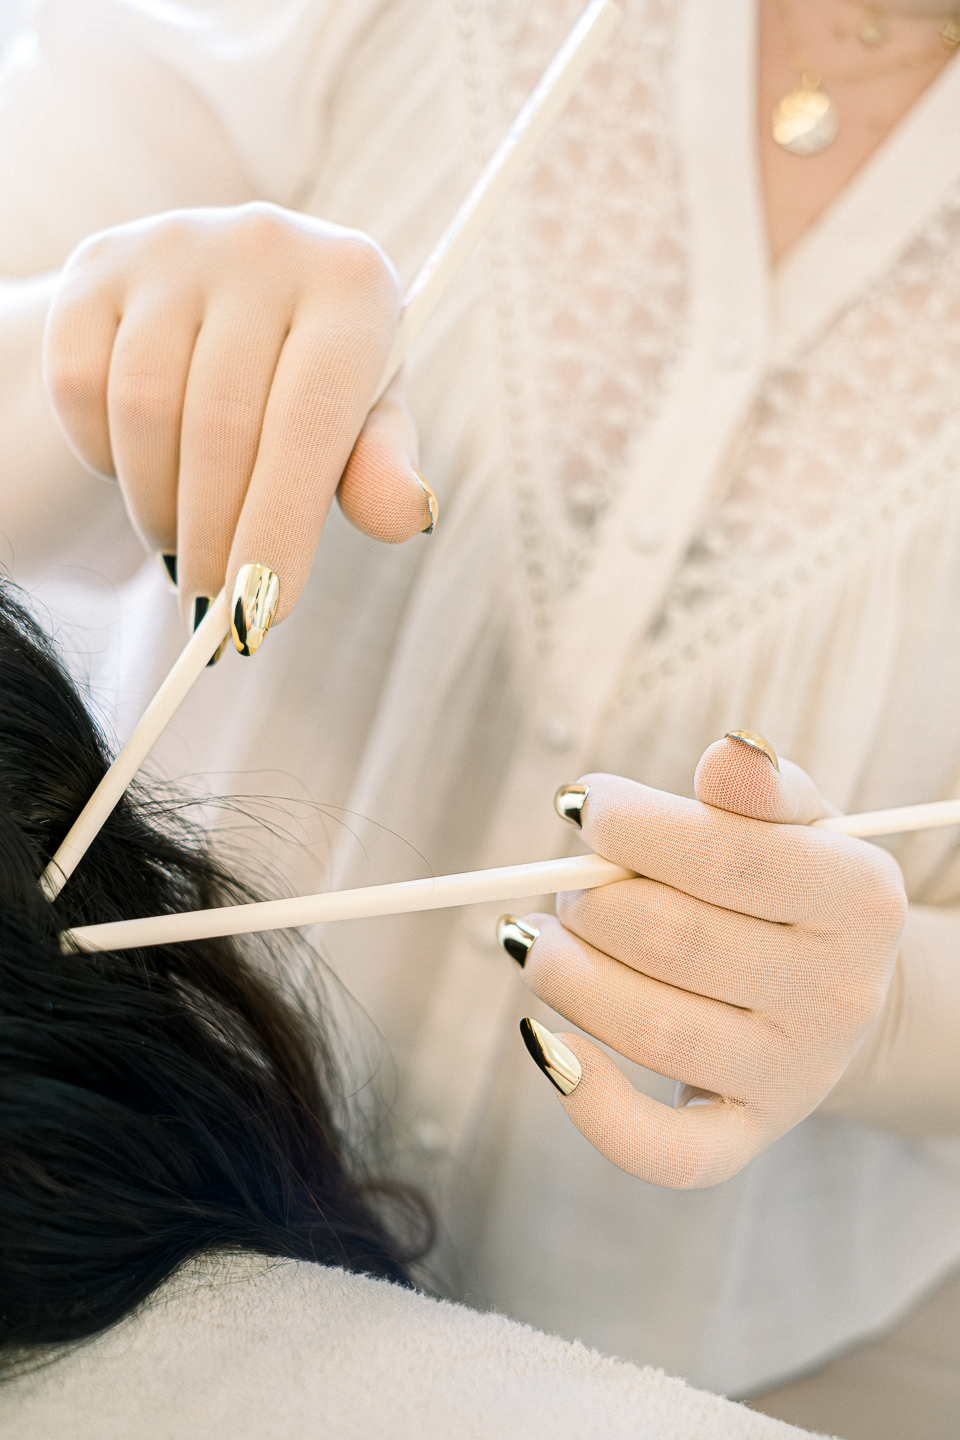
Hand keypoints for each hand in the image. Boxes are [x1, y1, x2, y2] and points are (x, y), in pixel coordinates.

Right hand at [42, 203, 429, 628]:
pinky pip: (83, 389)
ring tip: (184, 548)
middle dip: (216, 542)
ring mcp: (174, 245)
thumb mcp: (365, 422)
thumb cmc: (317, 382)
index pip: (308, 423)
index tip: (262, 614)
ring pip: (143, 414)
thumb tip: (409, 514)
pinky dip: (105, 458)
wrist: (230, 305)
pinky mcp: (100, 266)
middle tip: (219, 612)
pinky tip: (143, 474)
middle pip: (220, 429)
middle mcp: (265, 243)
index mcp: (351, 281)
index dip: (278, 528)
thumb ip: (382, 468)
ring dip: (159, 510)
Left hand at [508, 735, 906, 1187]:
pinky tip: (546, 1046)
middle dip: (590, 901)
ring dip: (566, 976)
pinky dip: (596, 1108)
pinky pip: (671, 1151)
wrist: (834, 987)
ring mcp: (795, 1073)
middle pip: (675, 940)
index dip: (630, 825)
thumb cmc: (790, 885)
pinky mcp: (750, 1131)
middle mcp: (837, 992)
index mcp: (860, 896)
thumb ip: (759, 788)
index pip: (726, 855)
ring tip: (533, 940)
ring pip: (654, 1029)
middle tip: (564, 886)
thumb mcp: (798, 821)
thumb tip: (725, 752)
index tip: (580, 804)